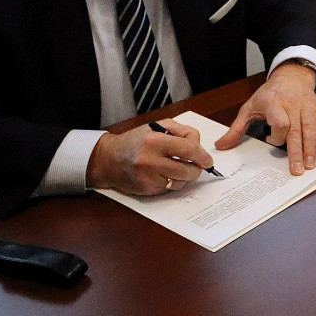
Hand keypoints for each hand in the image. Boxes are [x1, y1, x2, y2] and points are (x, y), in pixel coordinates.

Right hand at [86, 122, 212, 194]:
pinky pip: (169, 189)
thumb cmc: (135, 140)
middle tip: (197, 166)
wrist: (108, 159)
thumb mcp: (157, 126)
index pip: (189, 149)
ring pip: (180, 182)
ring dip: (185, 177)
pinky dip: (172, 182)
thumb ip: (181, 131)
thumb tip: (199, 144)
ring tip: (179, 168)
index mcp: (155, 140)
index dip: (202, 156)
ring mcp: (148, 177)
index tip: (208, 160)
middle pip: (187, 170)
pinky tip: (165, 174)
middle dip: (196, 169)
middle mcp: (150, 160)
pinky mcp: (146, 190)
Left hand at [216, 61, 315, 174]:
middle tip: (297, 170)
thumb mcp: (249, 108)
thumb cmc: (268, 95)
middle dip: (297, 152)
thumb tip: (220, 146)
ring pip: (310, 129)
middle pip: (296, 130)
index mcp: (274, 103)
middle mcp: (292, 105)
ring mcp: (306, 107)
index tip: (270, 141)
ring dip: (311, 148)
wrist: (291, 76)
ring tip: (311, 165)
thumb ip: (236, 128)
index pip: (280, 122)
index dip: (277, 136)